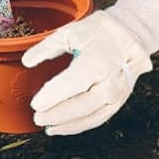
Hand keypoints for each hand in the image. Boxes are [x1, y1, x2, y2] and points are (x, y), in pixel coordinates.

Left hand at [21, 0, 158, 135]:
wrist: (131, 34)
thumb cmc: (100, 31)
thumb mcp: (71, 32)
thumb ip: (47, 48)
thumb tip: (27, 61)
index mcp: (97, 60)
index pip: (72, 83)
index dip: (52, 95)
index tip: (35, 103)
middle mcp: (109, 81)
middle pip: (81, 105)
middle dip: (57, 114)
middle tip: (37, 116)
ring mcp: (116, 94)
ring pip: (91, 116)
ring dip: (67, 125)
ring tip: (47, 127)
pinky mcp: (118, 102)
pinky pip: (99, 119)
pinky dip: (80, 126)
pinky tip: (64, 127)